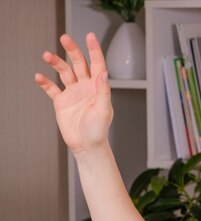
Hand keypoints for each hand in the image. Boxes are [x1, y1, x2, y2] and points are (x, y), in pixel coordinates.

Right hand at [34, 33, 112, 154]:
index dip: (94, 50)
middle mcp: (85, 87)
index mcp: (98, 87)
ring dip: (56, 63)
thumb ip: (103, 91)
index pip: (97, 64)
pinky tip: (38, 76)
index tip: (90, 36)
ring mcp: (73, 93)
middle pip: (79, 64)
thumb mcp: (104, 110)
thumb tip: (103, 73)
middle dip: (72, 50)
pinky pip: (51, 89)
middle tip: (65, 38)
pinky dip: (45, 82)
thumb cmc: (99, 130)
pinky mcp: (61, 102)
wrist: (87, 146)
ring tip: (47, 55)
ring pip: (64, 72)